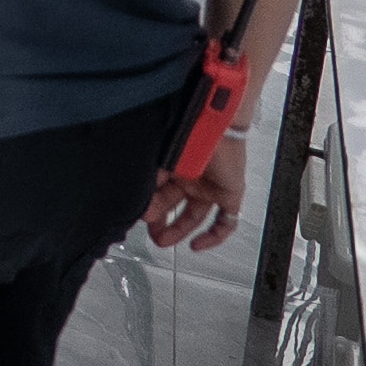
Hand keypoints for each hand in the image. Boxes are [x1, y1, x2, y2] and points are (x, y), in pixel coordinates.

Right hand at [147, 130, 247, 251]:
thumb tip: (135, 204)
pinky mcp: (229, 194)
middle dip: (159, 221)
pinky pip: (225, 222)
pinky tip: (197, 245)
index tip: (136, 215)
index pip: (156, 192)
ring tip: (164, 241)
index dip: (146, 206)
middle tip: (149, 233)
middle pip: (172, 205)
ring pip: (194, 215)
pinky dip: (213, 236)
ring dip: (179, 230)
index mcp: (172, 165)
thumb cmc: (185, 130)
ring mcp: (210, 186)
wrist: (214, 120)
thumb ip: (147, 181)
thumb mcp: (159, 160)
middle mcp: (190, 176)